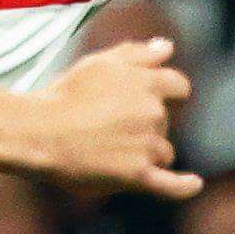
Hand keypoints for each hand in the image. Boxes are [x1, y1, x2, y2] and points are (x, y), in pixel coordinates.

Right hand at [31, 37, 198, 196]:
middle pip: (165, 122)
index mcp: (148, 83)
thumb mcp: (100, 63)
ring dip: (147, 152)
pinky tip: (194, 184)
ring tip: (109, 150)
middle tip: (107, 126)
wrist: (40, 131)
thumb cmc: (65, 95)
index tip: (151, 100)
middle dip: (146, 124)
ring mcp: (147, 145)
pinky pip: (170, 185)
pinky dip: (184, 186)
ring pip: (163, 151)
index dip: (167, 94)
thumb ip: (138, 54)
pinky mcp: (137, 175)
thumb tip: (167, 47)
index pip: (179, 87)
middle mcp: (153, 113)